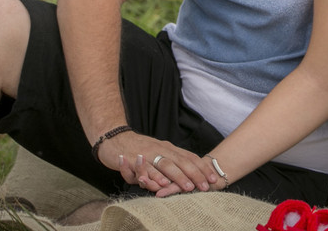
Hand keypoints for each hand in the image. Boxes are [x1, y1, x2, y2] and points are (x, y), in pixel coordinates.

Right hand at [97, 131, 218, 194]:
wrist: (114, 138)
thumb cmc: (138, 148)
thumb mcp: (158, 152)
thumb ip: (170, 161)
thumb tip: (187, 173)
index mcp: (168, 148)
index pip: (189, 157)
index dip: (202, 168)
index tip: (213, 178)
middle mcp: (160, 149)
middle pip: (181, 161)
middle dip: (195, 174)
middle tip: (206, 186)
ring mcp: (147, 154)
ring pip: (166, 165)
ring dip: (178, 177)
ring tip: (188, 187)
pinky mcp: (133, 160)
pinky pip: (145, 169)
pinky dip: (154, 176)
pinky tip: (161, 184)